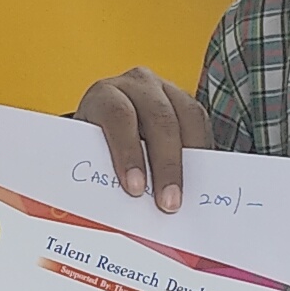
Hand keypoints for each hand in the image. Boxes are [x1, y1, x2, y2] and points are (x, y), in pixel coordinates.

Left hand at [75, 67, 216, 209]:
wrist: (105, 124)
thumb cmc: (94, 144)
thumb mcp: (89, 154)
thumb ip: (100, 171)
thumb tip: (118, 206)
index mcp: (105, 95)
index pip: (118, 116)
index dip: (128, 152)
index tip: (134, 188)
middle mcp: (136, 84)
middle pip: (159, 119)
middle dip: (166, 165)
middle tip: (168, 203)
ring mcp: (164, 89)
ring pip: (187, 117)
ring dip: (189, 160)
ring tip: (187, 195)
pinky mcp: (185, 100)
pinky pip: (200, 122)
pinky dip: (200, 152)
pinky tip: (197, 177)